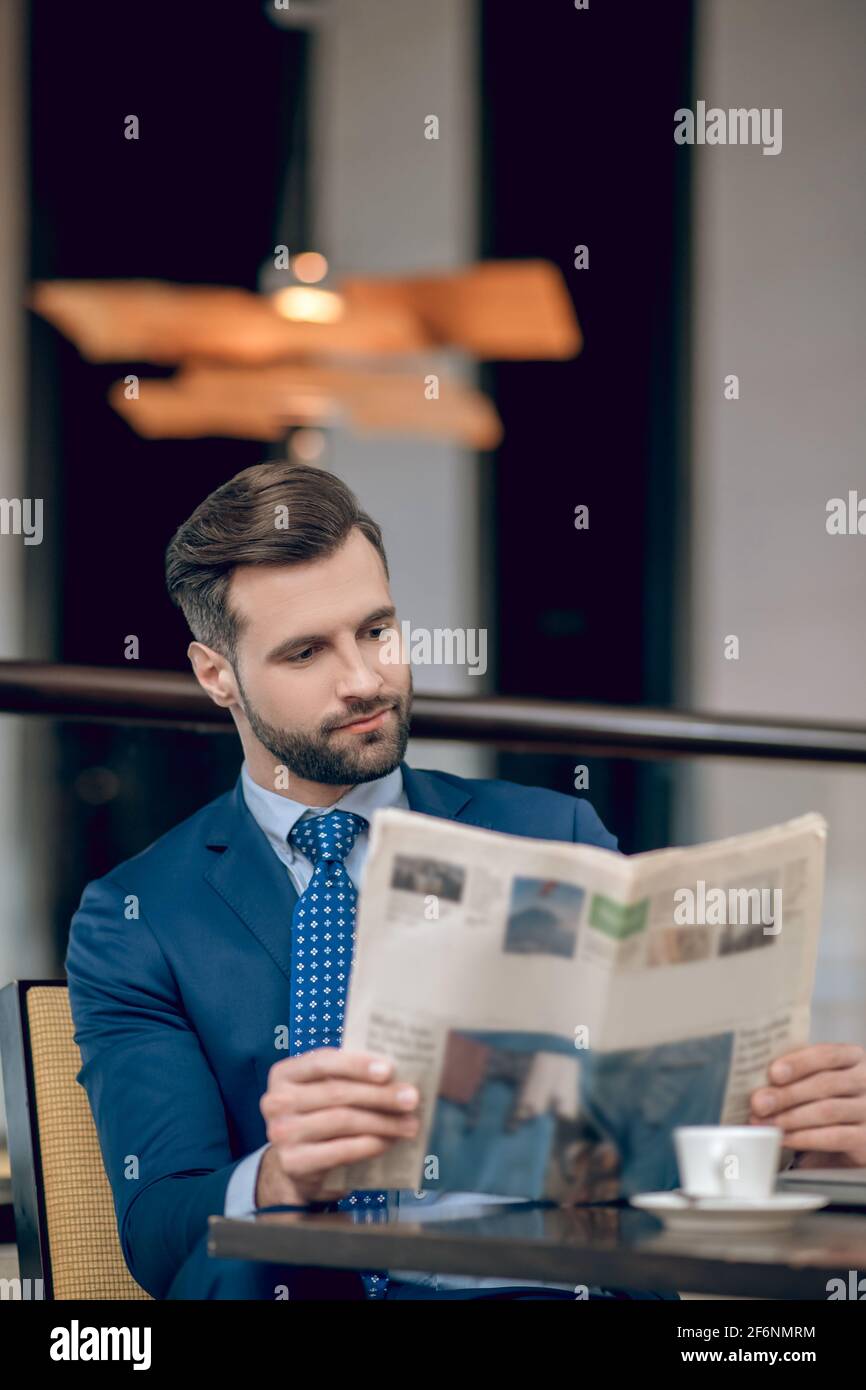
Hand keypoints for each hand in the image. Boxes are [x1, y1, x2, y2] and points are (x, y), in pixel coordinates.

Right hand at [257, 1048, 419, 1206]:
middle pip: (337, 1093)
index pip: (322, 1061)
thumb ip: (346, 1078)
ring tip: (410, 1124)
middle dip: (380, 1095)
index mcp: (284, 1074)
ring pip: (343, 1121)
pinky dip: (371, 1145)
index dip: (357, 1064)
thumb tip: (397, 1073)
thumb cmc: (317, 1117)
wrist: (293, 1167)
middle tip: (412, 1098)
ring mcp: (282, 1133)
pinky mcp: (294, 1162)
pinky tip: (390, 1142)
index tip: (390, 1069)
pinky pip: (342, 1150)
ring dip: (383, 1122)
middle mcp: (276, 1101)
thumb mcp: (322, 1091)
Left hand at [749, 1043, 865, 1167]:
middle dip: (786, 1094)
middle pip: (824, 1084)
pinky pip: (833, 1137)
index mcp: (853, 1058)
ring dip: (790, 1117)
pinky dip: (804, 1138)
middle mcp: (865, 1081)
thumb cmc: (832, 1100)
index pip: (826, 1054)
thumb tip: (760, 1082)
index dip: (798, 1063)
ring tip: (765, 1122)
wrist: (856, 1135)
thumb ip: (798, 1074)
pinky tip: (784, 1138)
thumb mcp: (820, 1080)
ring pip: (827, 1111)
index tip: (773, 1073)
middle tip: (759, 1103)